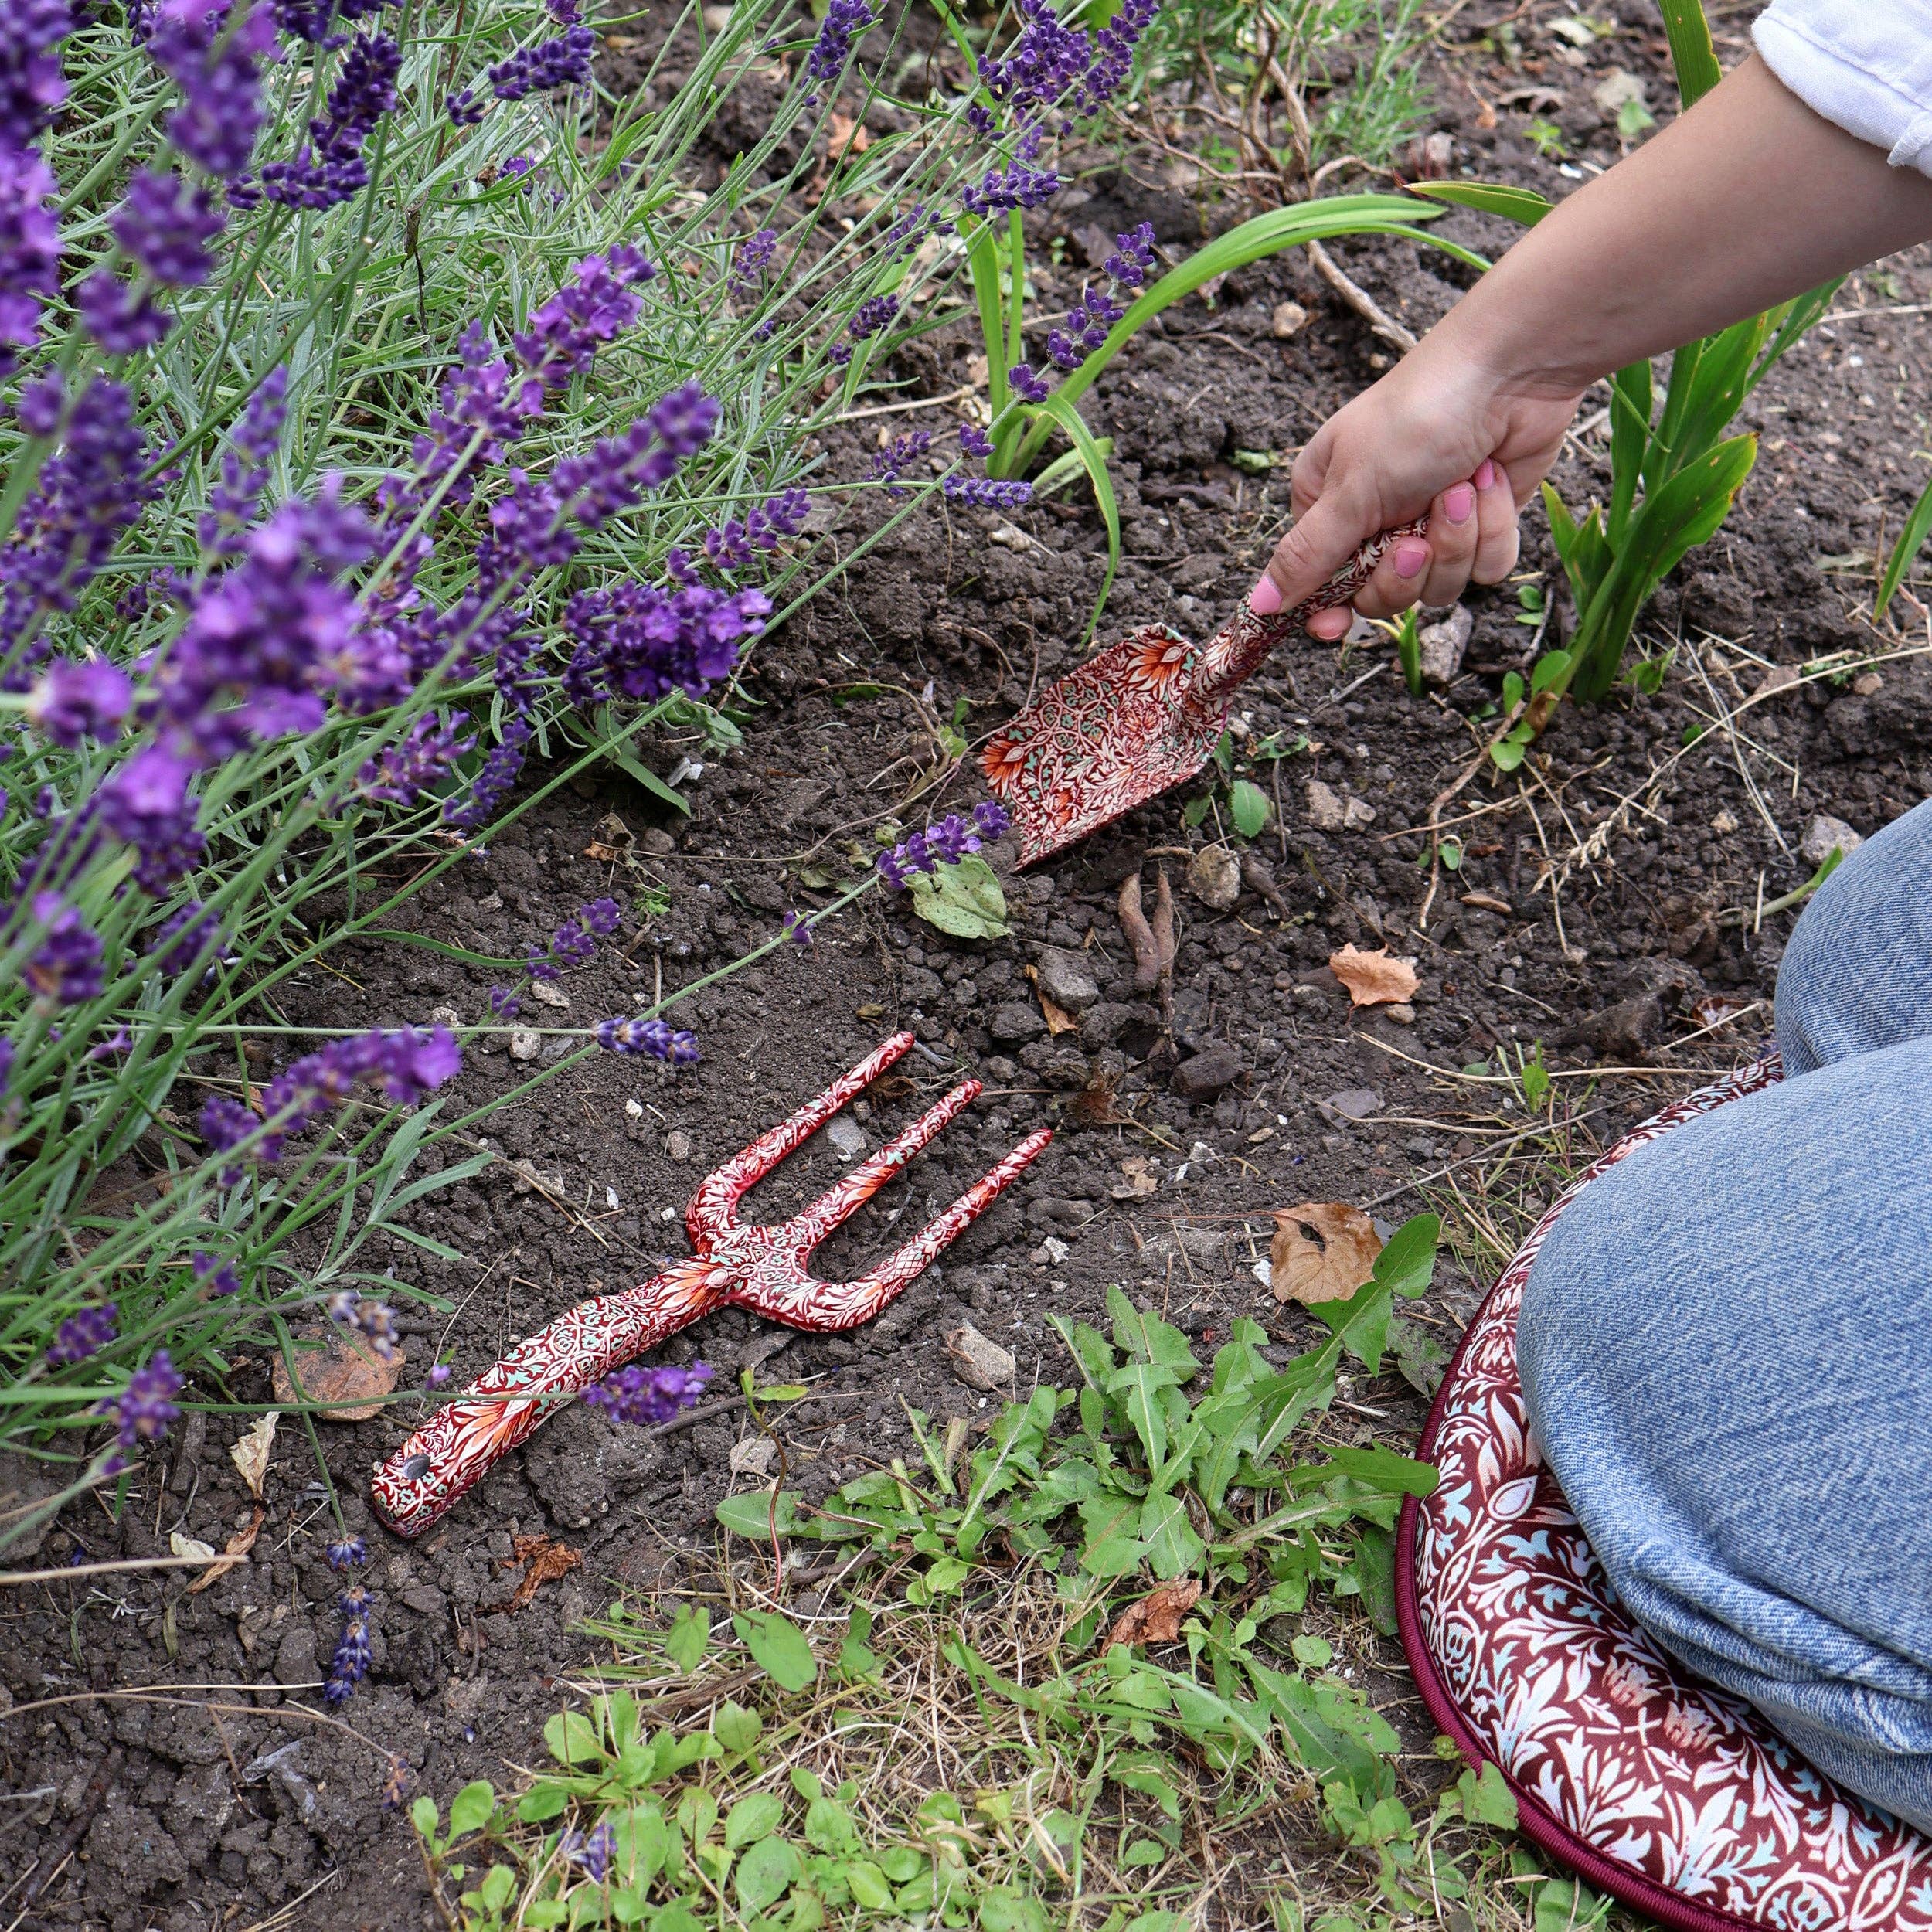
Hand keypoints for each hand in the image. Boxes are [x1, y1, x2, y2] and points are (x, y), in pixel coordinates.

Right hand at [1252, 335, 1584, 640]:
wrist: (1509, 372)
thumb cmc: (1418, 416)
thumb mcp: (1352, 490)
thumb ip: (1308, 555)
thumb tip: (1260, 604)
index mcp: (1328, 505)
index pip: (1317, 582)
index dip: (1327, 610)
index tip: (1334, 628)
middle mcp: (1375, 520)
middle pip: (1380, 596)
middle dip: (1406, 568)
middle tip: (1414, 534)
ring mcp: (1431, 525)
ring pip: (1438, 587)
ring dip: (1455, 541)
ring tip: (1461, 488)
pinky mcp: (1482, 526)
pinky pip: (1484, 567)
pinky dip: (1492, 529)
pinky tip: (1490, 482)